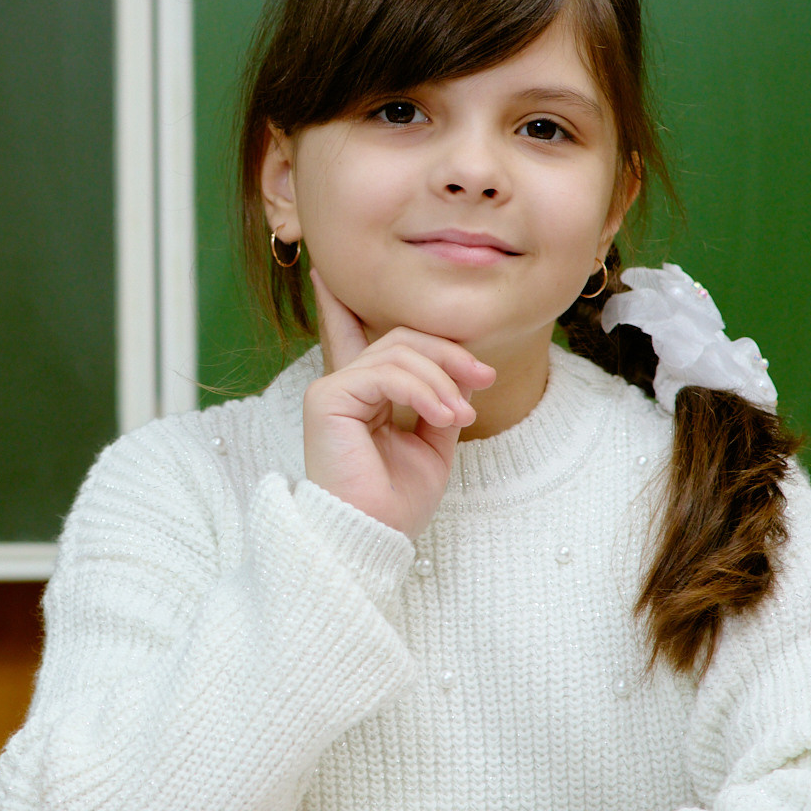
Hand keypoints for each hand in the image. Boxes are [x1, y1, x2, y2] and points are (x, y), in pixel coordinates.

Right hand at [302, 269, 495, 538]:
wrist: (374, 537)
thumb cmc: (397, 502)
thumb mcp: (433, 441)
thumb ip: (441, 398)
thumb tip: (463, 366)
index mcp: (361, 396)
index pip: (351, 335)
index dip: (340, 303)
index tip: (327, 273)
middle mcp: (343, 387)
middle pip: (399, 338)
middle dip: (448, 352)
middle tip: (484, 378)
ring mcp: (331, 390)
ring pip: (398, 351)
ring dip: (442, 379)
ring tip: (461, 417)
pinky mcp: (327, 399)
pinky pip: (387, 373)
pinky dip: (425, 391)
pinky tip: (446, 418)